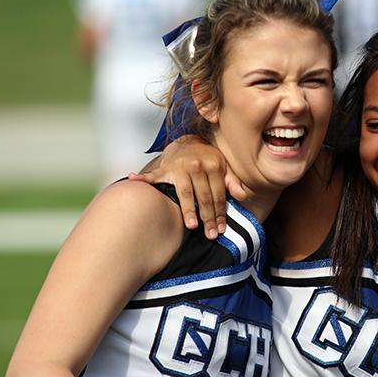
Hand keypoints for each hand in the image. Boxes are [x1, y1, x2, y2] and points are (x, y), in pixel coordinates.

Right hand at [129, 135, 245, 238]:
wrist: (190, 141)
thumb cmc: (208, 159)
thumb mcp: (223, 168)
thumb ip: (232, 182)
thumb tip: (243, 195)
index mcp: (213, 166)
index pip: (218, 195)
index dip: (220, 213)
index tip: (221, 229)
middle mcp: (197, 166)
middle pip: (203, 197)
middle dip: (208, 218)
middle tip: (210, 235)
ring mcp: (180, 167)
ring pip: (186, 193)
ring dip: (188, 210)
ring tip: (192, 225)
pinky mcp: (166, 168)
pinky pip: (154, 176)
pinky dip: (143, 179)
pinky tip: (133, 180)